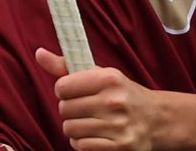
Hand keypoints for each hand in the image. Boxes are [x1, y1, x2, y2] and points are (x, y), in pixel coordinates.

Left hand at [36, 48, 160, 150]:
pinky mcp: (118, 147)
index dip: (66, 91)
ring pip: (70, 130)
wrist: (157, 119)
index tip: (76, 92)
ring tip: (92, 123)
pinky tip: (96, 136)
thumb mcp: (102, 75)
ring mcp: (117, 126)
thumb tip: (38, 53)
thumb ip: (68, 66)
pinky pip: (81, 146)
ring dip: (76, 128)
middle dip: (71, 111)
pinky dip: (84, 143)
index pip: (62, 87)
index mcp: (109, 78)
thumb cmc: (123, 95)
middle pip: (64, 110)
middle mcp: (114, 101)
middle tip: (86, 109)